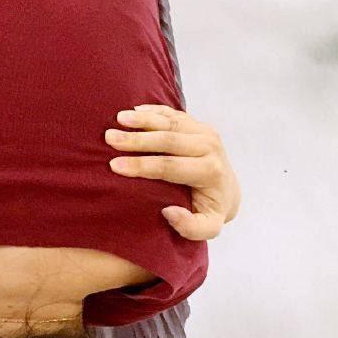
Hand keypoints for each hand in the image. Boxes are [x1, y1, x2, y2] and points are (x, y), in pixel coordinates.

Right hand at [104, 104, 240, 239]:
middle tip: (110, 138)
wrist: (227, 191)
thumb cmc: (209, 210)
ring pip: (169, 122)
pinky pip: (173, 113)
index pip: (170, 166)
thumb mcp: (207, 227)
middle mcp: (210, 147)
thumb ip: (191, 227)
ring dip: (142, 120)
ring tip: (117, 119)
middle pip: (168, 140)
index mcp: (210, 171)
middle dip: (136, 139)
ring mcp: (204, 132)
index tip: (115, 166)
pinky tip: (133, 110)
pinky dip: (152, 111)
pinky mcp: (197, 124)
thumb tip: (169, 211)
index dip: (141, 165)